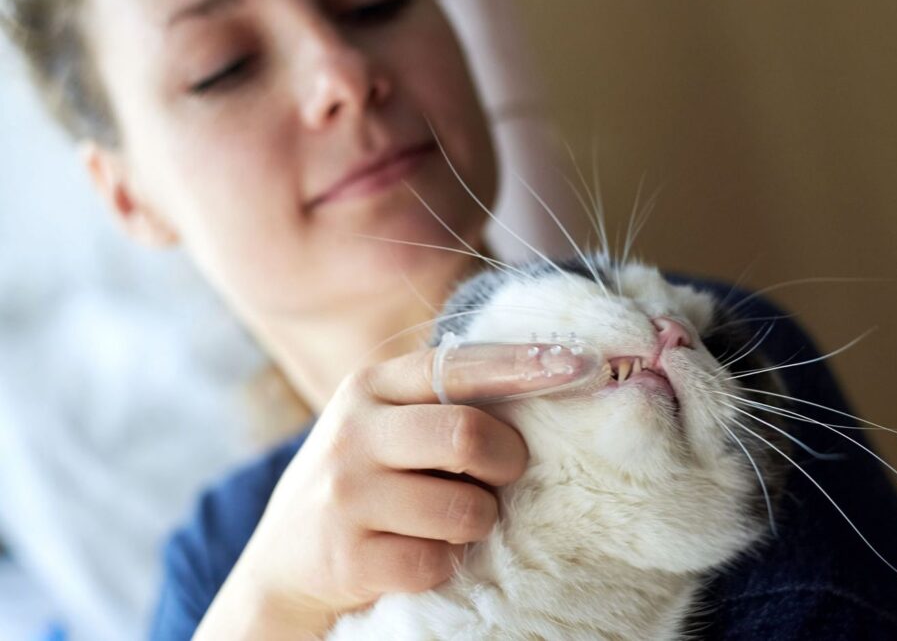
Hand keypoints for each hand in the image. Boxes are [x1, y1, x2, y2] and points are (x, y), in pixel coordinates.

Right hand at [194, 346, 536, 639]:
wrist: (282, 564)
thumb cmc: (362, 482)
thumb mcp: (383, 425)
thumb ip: (441, 401)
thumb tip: (547, 378)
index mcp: (370, 387)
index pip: (458, 364)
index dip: (524, 366)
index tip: (581, 364)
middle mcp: (353, 432)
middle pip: (467, 434)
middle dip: (506, 460)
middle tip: (507, 473)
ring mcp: (346, 495)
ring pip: (463, 508)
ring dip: (478, 520)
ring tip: (455, 519)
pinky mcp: (348, 557)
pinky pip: (437, 561)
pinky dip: (446, 563)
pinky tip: (421, 553)